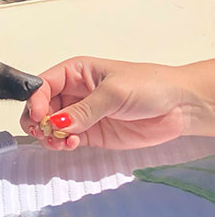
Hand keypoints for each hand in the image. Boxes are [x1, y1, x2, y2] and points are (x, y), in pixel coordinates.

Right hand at [21, 57, 214, 150]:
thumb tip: (57, 123)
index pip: (43, 86)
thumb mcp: (113, 92)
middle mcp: (74, 93)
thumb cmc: (151, 85)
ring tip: (61, 141)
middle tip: (44, 132)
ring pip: (50, 126)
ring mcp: (81, 114)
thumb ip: (83, 110)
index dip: (36, 101)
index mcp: (75, 73)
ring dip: (49, 136)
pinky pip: (66, 139)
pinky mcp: (90, 133)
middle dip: (38, 121)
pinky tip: (71, 143)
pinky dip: (63, 144)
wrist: (180, 107)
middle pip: (41, 108)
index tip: (39, 116)